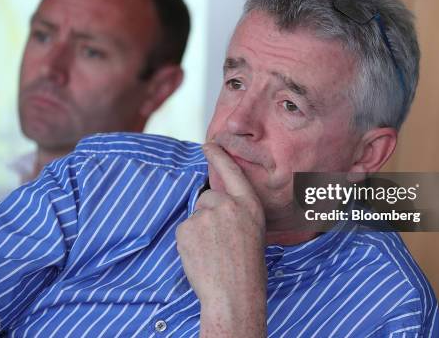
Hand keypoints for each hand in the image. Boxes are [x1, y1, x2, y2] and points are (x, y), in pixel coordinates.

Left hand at [175, 142, 266, 336]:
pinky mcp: (188, 228)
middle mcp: (228, 205)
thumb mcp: (253, 232)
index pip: (232, 172)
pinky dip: (188, 242)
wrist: (233, 294)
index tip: (209, 144)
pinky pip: (185, 230)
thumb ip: (237, 213)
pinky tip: (201, 257)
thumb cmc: (247, 270)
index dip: (219, 156)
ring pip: (196, 216)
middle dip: (208, 215)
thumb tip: (216, 206)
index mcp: (249, 205)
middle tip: (218, 242)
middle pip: (208, 198)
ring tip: (212, 253)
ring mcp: (206, 215)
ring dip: (198, 231)